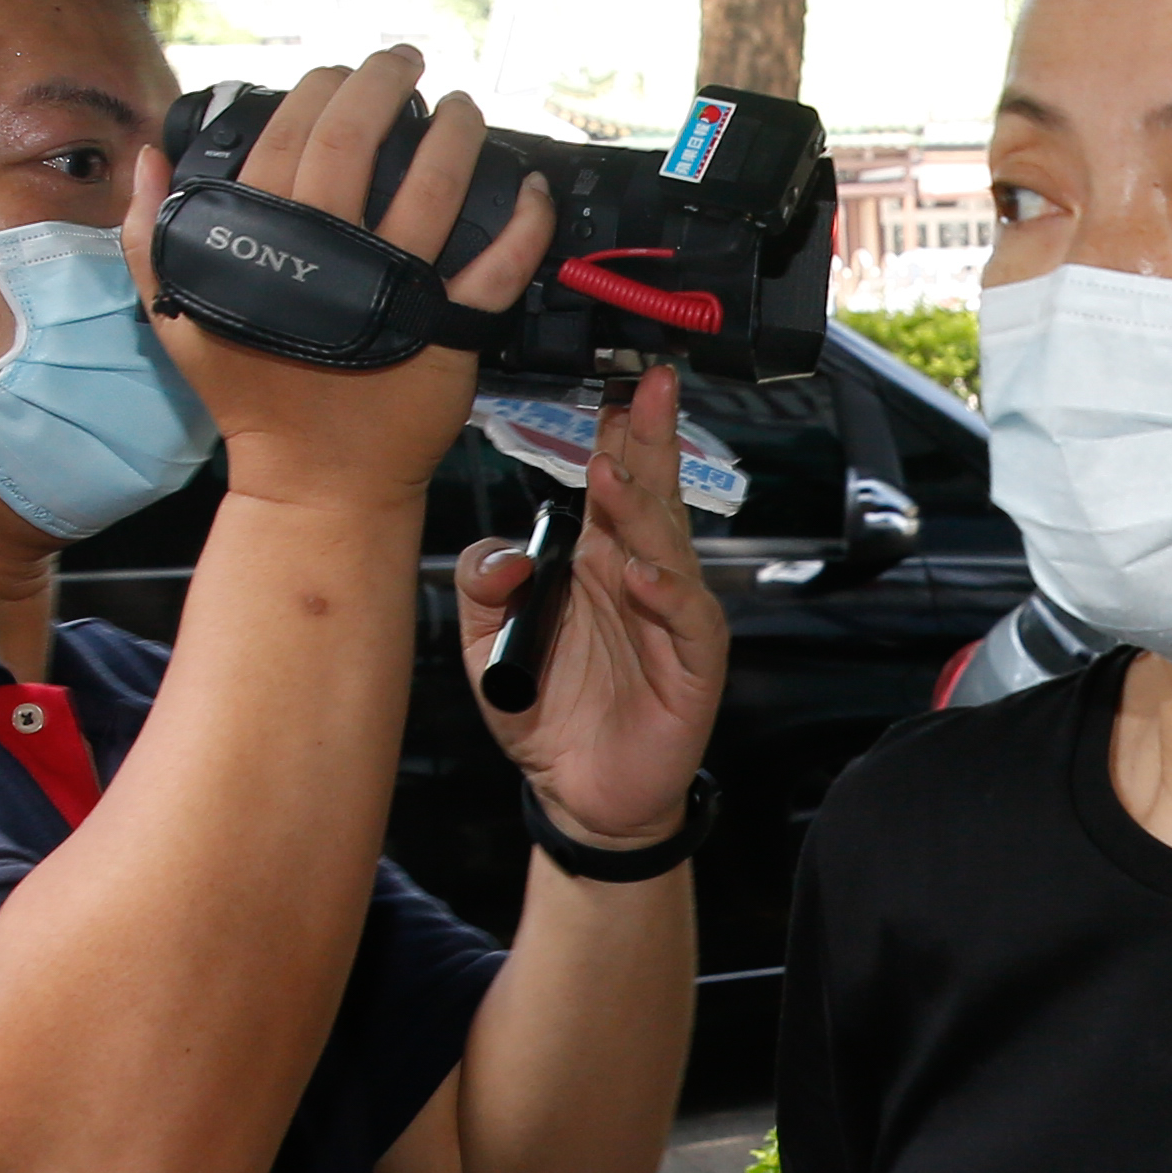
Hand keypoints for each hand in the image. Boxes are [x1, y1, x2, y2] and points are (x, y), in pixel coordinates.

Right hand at [125, 43, 550, 503]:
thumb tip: (148, 159)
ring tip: (465, 107)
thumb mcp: (179, 318)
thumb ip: (151, 236)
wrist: (318, 484)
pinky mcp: (453, 330)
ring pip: (437, 184)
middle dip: (388, 79)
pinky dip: (527, 219)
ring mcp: (397, 291)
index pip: (294, 130)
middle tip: (406, 62)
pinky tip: (530, 185)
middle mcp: (332, 256)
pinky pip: (501, 263)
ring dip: (459, 129)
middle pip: (360, 137)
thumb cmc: (255, 400)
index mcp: (267, 242)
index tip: (344, 74)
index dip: (324, 86)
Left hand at [472, 366, 725, 851]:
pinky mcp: (690, 666)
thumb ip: (481, 585)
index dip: (619, 431)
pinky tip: (643, 574)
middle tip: (649, 385)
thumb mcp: (483, 642)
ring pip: (667, 548)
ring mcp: (670, 617)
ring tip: (616, 475)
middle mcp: (638, 575)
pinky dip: (666, 594)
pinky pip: (684, 620)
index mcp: (596, 559)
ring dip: (644, 510)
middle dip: (652, 437)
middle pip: (652, 494)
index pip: (613, 480)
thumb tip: (506, 552)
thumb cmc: (544, 710)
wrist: (577, 793)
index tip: (618, 379)